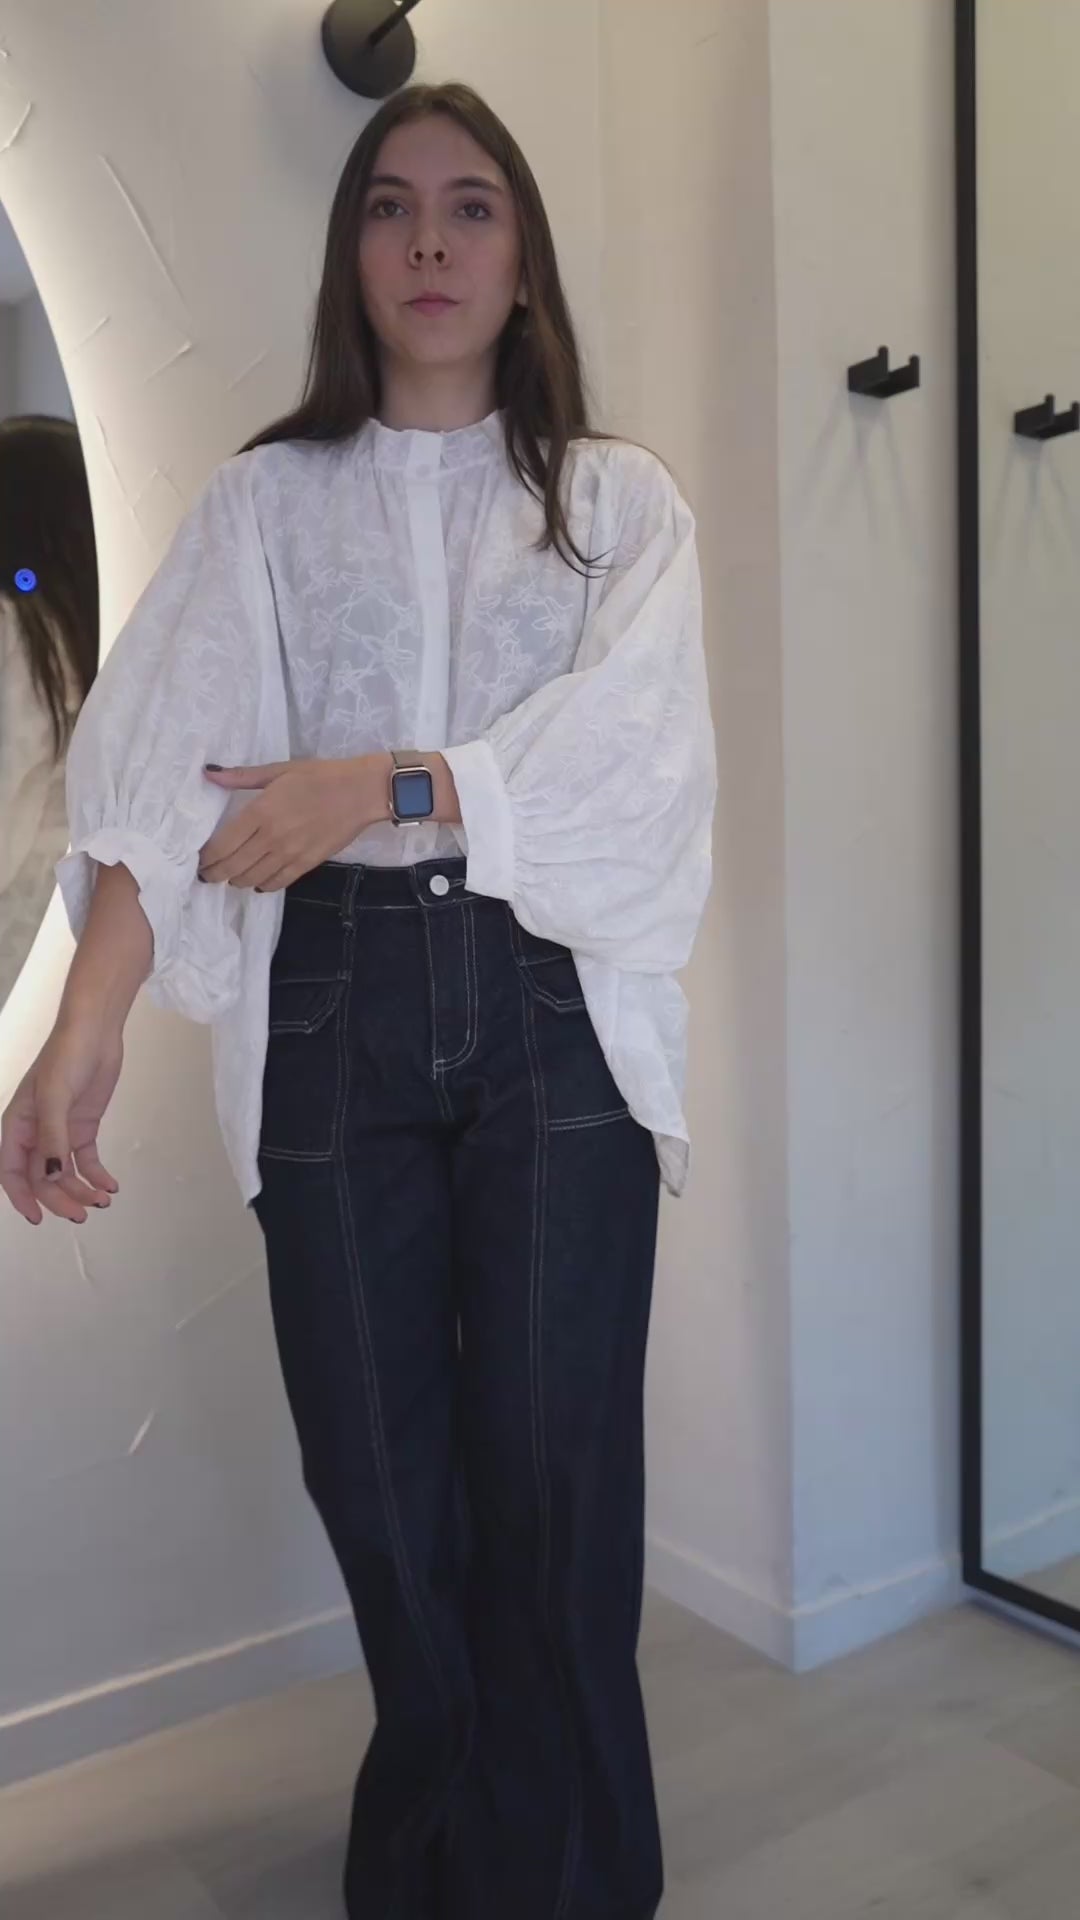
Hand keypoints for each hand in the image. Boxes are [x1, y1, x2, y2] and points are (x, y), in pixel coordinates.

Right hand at [0, 1021, 122, 1225]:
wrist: (96, 1033)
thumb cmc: (66, 1057)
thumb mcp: (55, 1097)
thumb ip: (52, 1139)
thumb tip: (48, 1177)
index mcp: (17, 1125)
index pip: (12, 1171)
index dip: (22, 1197)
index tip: (38, 1219)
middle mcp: (36, 1133)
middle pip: (42, 1178)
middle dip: (60, 1198)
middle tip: (83, 1214)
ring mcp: (60, 1131)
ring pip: (65, 1173)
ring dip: (81, 1190)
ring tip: (103, 1201)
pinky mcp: (83, 1128)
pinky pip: (85, 1161)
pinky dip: (96, 1176)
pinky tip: (111, 1186)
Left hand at [199, 754, 390, 891]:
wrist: (361, 792)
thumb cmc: (320, 776)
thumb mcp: (279, 770)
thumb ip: (242, 776)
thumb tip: (209, 773)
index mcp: (261, 811)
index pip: (223, 844)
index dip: (206, 857)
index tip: (198, 860)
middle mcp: (271, 837)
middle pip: (232, 867)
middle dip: (214, 874)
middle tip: (206, 875)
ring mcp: (289, 854)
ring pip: (251, 879)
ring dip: (236, 881)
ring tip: (229, 877)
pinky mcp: (306, 864)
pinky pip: (276, 883)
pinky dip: (261, 886)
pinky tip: (256, 881)